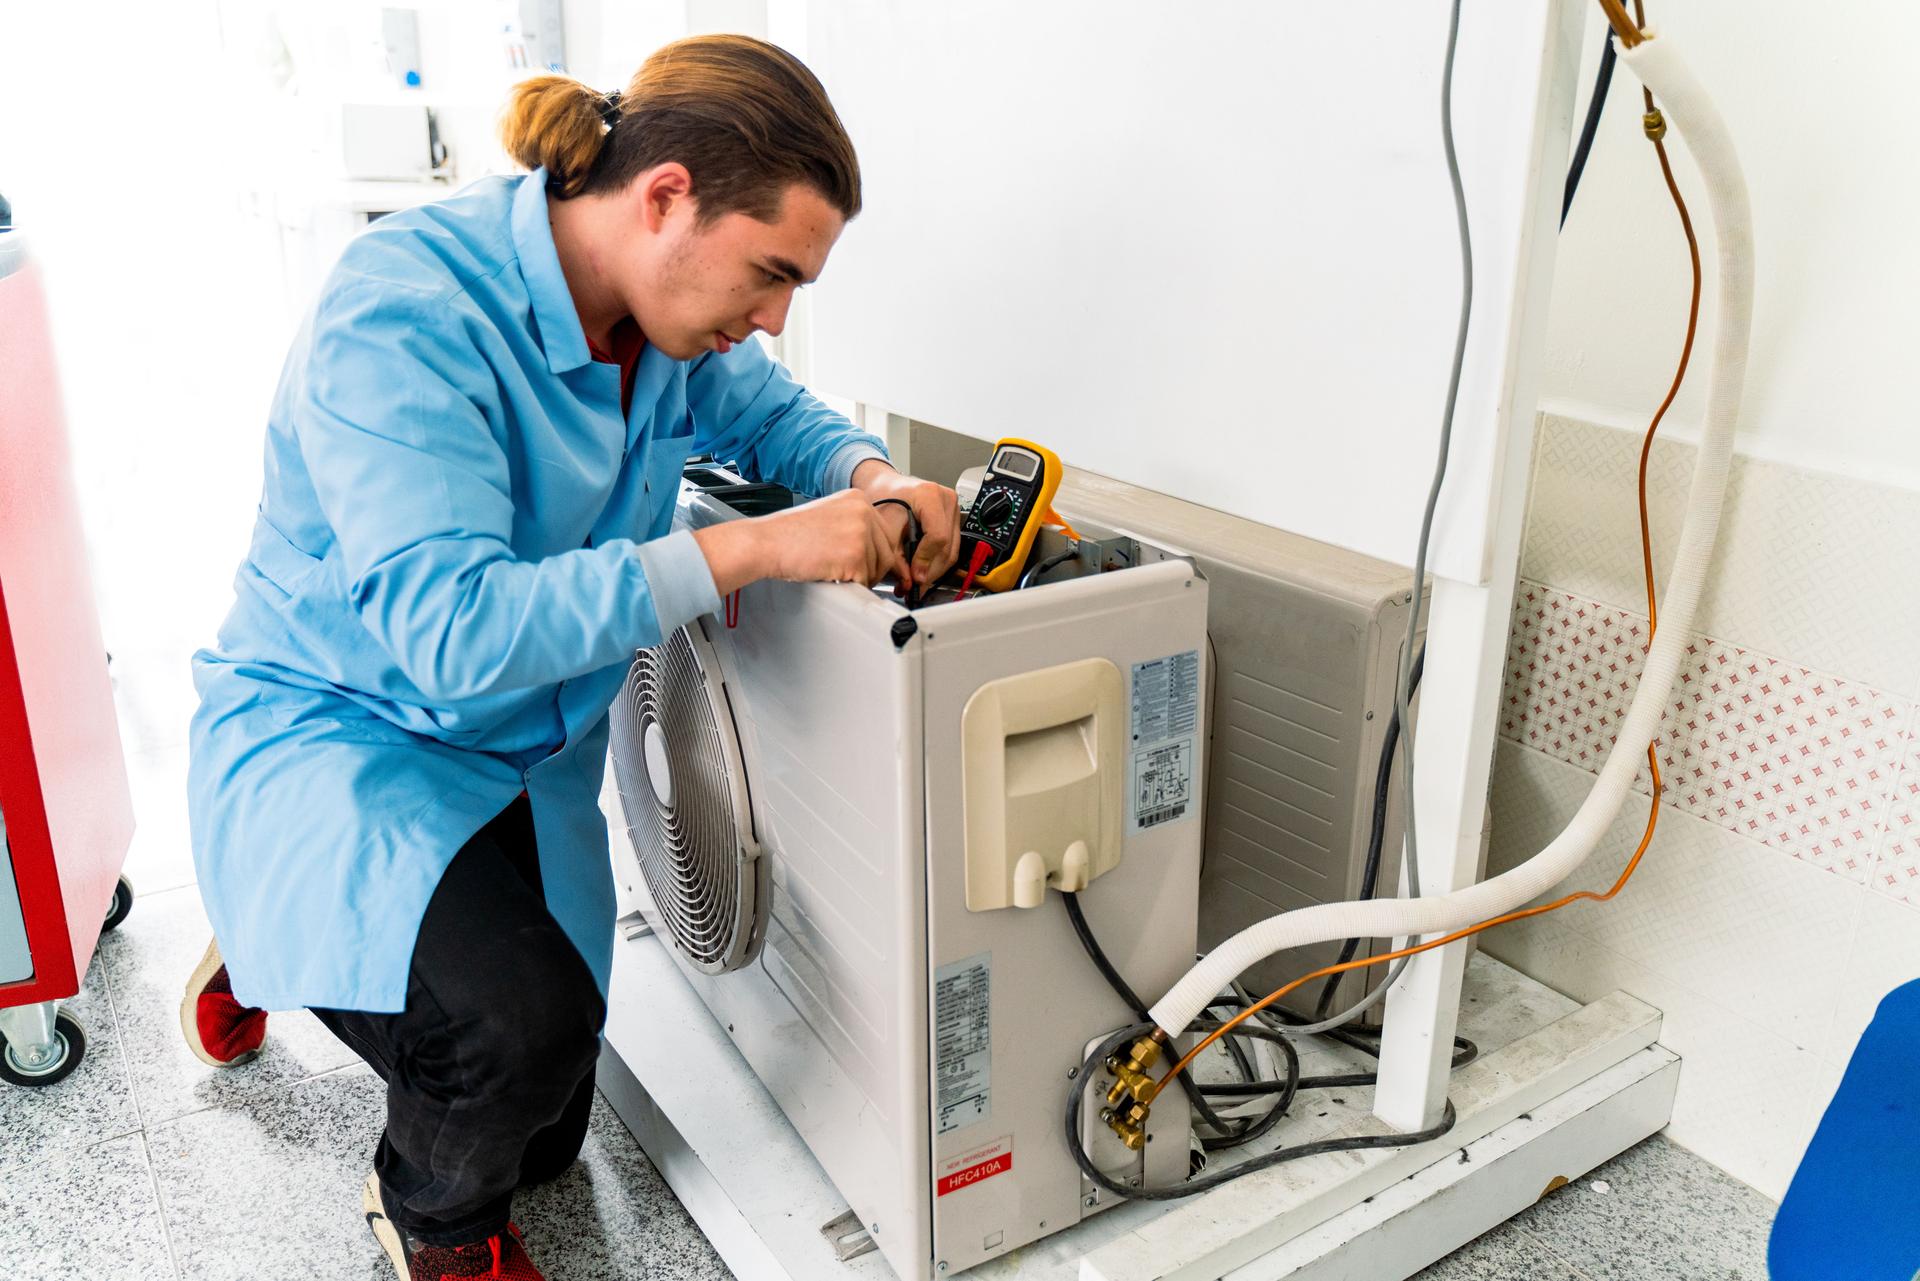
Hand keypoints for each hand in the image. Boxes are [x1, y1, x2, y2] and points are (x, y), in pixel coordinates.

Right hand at [720, 489, 910, 588]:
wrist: (766, 542)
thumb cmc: (789, 535)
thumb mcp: (830, 517)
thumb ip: (856, 526)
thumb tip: (880, 550)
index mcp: (858, 499)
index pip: (885, 533)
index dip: (873, 553)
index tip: (860, 561)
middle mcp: (864, 511)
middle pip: (886, 552)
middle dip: (870, 568)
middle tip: (845, 572)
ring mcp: (861, 533)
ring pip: (878, 569)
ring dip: (860, 578)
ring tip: (833, 572)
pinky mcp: (854, 556)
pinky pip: (866, 581)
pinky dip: (851, 586)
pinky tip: (830, 576)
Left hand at [851, 460, 961, 592]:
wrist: (886, 486)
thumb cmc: (883, 497)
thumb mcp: (885, 528)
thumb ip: (897, 557)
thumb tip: (910, 582)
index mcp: (929, 495)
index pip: (937, 536)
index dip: (926, 560)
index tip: (915, 576)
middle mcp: (946, 499)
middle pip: (947, 547)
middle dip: (930, 572)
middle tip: (915, 587)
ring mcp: (954, 508)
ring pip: (952, 551)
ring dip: (935, 571)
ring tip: (917, 583)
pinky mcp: (954, 518)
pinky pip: (951, 547)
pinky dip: (937, 562)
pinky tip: (923, 571)